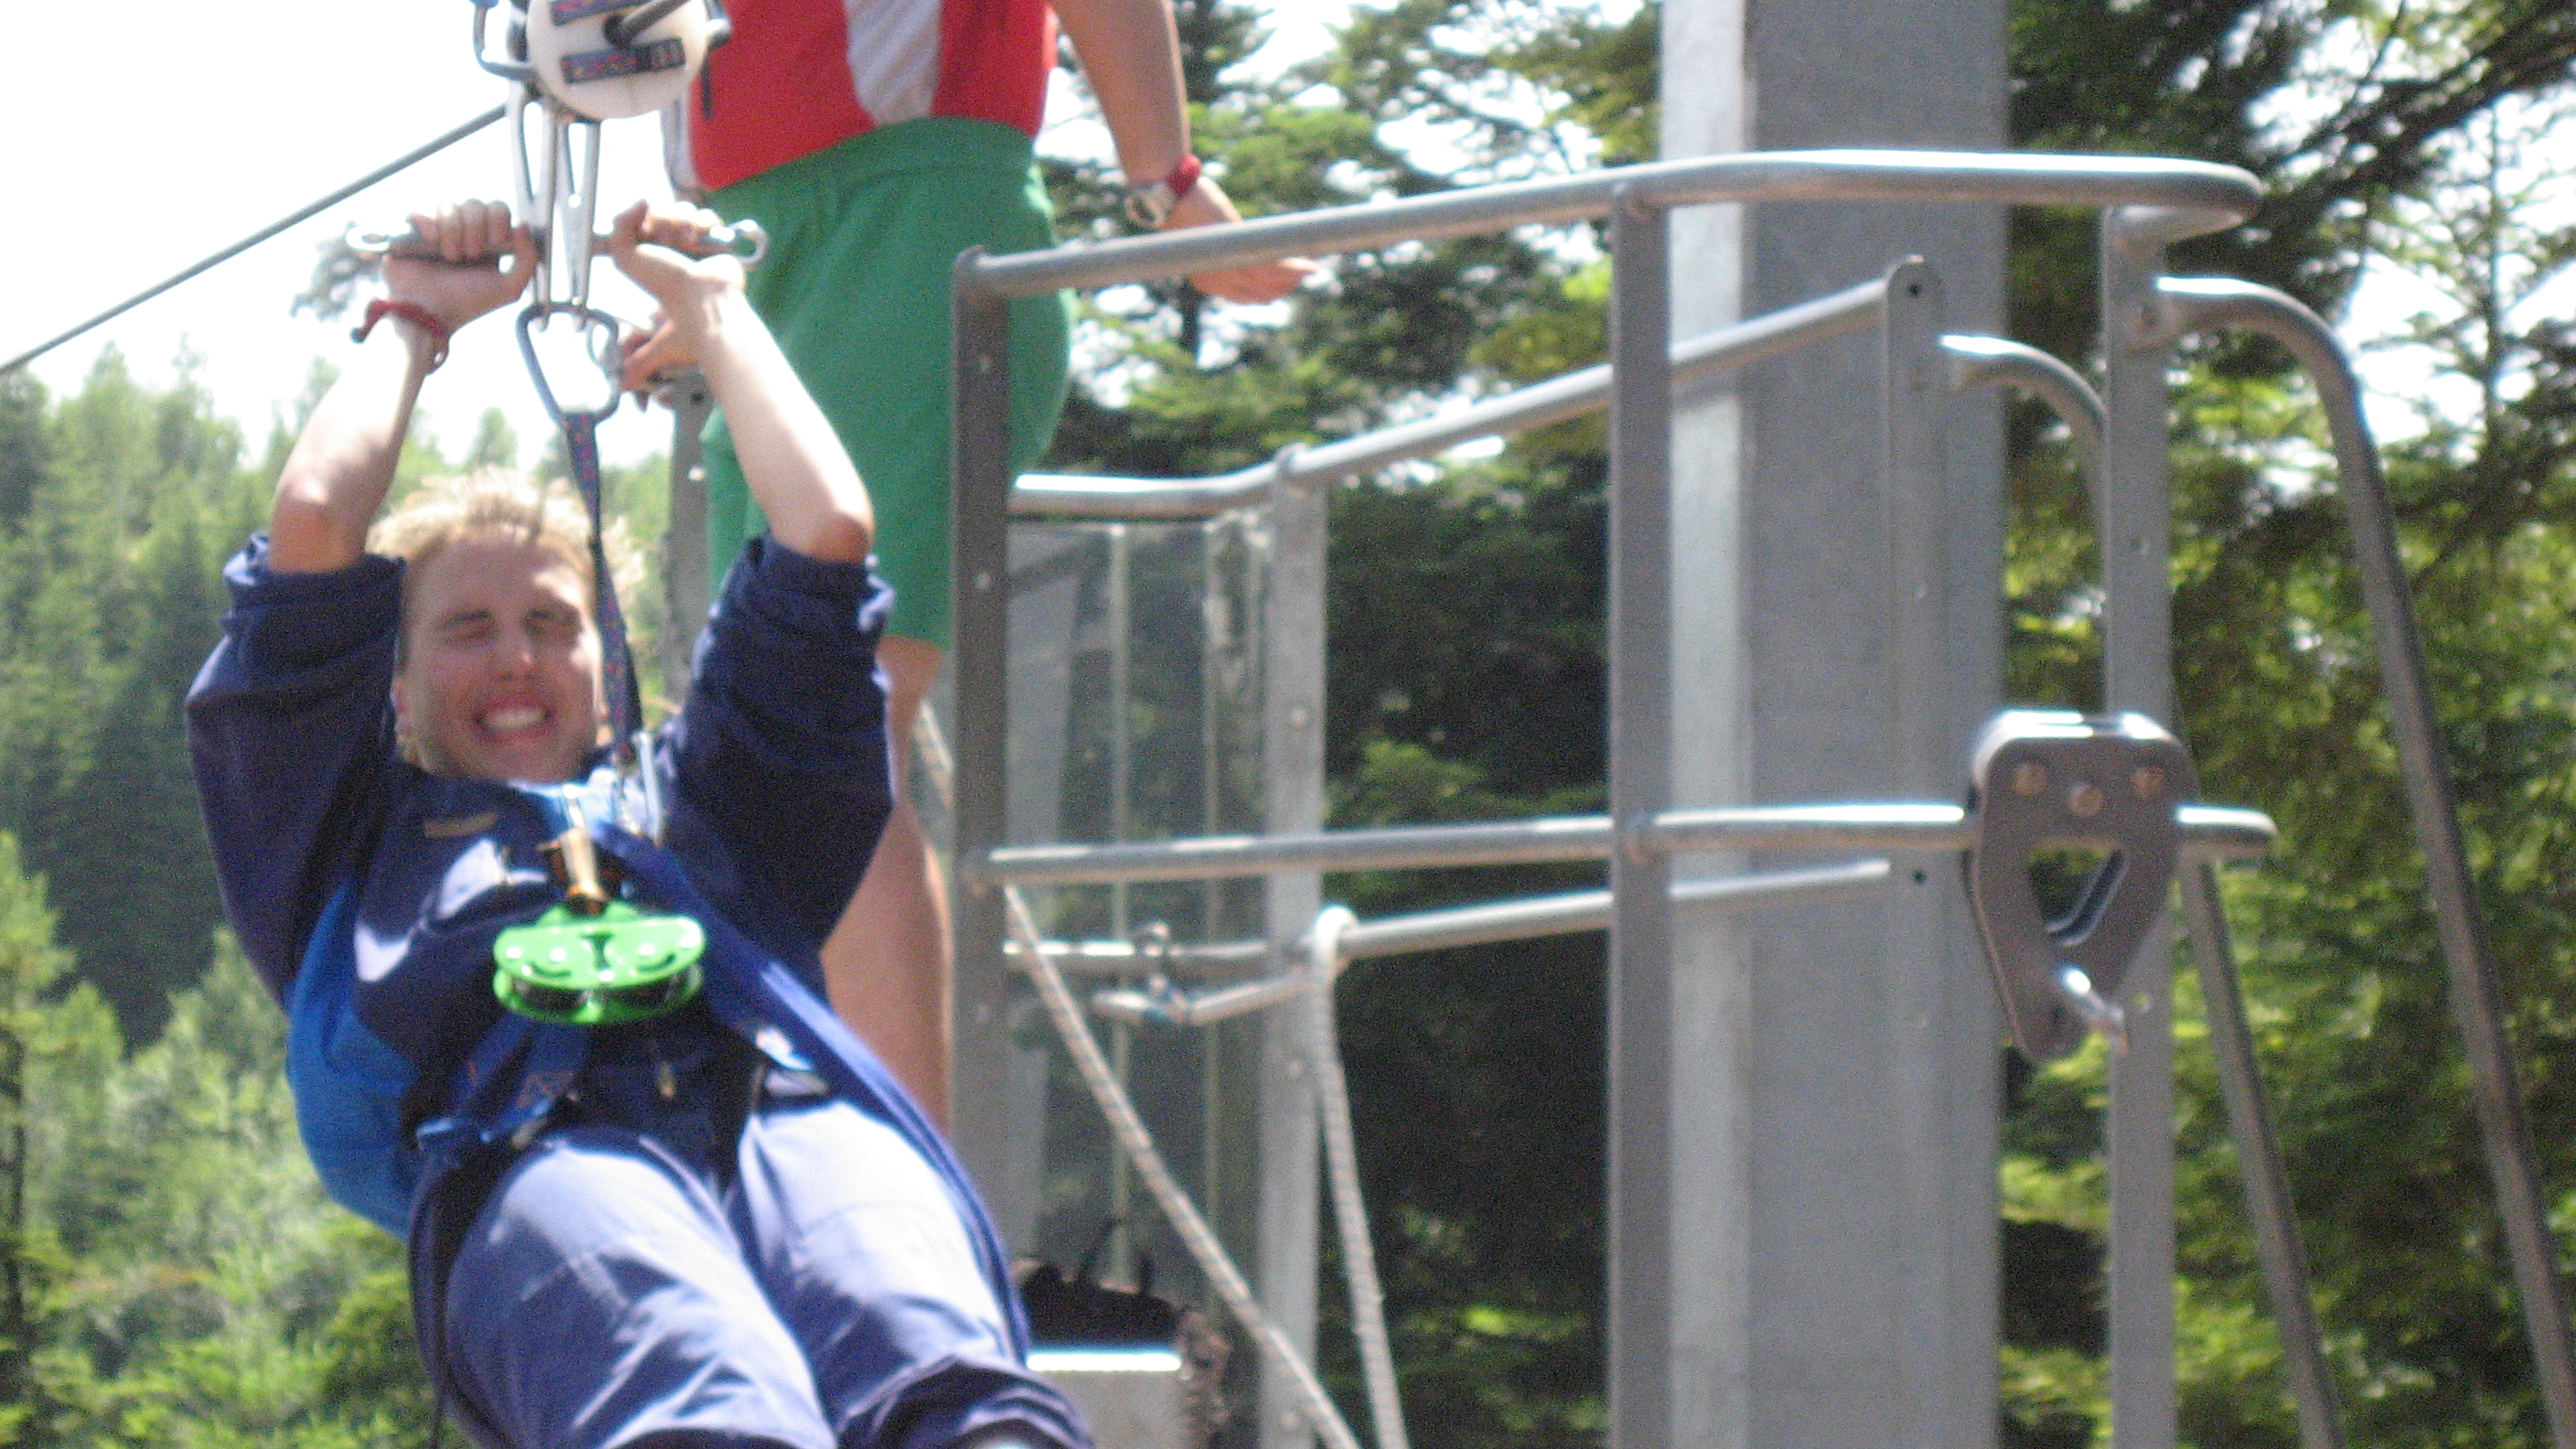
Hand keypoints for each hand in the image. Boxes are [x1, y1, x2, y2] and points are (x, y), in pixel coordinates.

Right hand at [382, 200, 536, 332]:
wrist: (430, 314)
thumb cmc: (469, 303)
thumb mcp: (510, 288)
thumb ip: (528, 259)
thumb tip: (523, 225)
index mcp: (486, 240)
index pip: (497, 209)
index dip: (499, 217)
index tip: (497, 240)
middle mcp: (461, 231)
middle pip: (474, 204)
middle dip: (476, 226)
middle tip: (472, 253)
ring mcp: (435, 229)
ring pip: (448, 205)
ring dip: (454, 229)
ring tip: (451, 256)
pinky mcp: (409, 232)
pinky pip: (419, 210)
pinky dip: (428, 221)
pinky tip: (432, 239)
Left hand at [606, 199, 747, 387]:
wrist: (698, 294)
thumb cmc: (661, 280)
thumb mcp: (625, 256)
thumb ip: (620, 223)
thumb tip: (644, 199)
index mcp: (648, 243)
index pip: (644, 212)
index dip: (645, 219)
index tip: (646, 234)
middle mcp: (670, 240)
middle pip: (665, 207)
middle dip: (665, 222)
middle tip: (669, 245)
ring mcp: (693, 239)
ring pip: (686, 209)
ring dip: (684, 223)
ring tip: (688, 244)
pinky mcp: (715, 238)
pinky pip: (708, 216)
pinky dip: (704, 225)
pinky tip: (701, 242)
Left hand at [1166, 179, 1313, 304]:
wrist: (1173, 196)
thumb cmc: (1187, 207)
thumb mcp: (1204, 234)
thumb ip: (1221, 244)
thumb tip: (1234, 236)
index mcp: (1207, 282)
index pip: (1246, 297)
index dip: (1269, 292)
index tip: (1286, 281)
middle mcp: (1218, 283)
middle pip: (1263, 294)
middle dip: (1285, 286)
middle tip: (1302, 272)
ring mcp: (1229, 270)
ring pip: (1272, 284)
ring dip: (1294, 278)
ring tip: (1311, 269)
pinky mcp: (1240, 255)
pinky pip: (1275, 269)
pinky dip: (1296, 269)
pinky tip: (1311, 268)